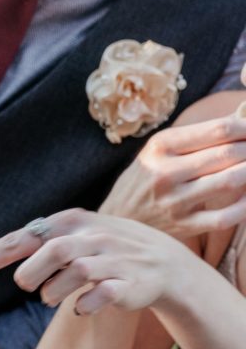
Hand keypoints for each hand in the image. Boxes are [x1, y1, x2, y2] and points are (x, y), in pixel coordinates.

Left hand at [0, 209, 195, 314]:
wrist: (164, 262)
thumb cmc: (99, 252)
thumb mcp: (66, 241)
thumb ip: (30, 248)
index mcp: (66, 222)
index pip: (16, 240)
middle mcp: (89, 235)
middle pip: (49, 251)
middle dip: (31, 275)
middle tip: (30, 287)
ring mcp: (112, 257)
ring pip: (74, 272)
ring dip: (54, 293)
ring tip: (54, 298)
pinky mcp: (130, 282)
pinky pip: (100, 295)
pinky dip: (84, 305)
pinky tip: (82, 309)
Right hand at [100, 112, 245, 239]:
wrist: (116, 219)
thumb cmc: (143, 180)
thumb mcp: (158, 151)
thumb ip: (195, 137)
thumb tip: (242, 122)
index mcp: (160, 146)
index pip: (219, 129)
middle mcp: (165, 172)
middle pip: (228, 153)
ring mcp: (174, 201)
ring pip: (229, 180)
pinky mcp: (181, 226)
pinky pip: (224, 217)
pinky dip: (244, 206)